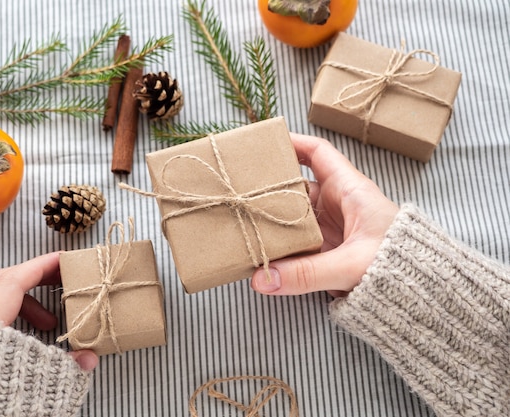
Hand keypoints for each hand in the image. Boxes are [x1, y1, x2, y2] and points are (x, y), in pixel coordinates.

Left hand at [0, 252, 97, 370]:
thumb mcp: (34, 385)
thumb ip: (65, 366)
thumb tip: (91, 356)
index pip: (14, 280)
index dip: (41, 266)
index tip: (64, 259)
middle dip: (33, 279)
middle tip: (60, 285)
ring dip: (23, 303)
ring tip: (48, 324)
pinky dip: (7, 319)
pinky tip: (24, 339)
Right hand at [251, 134, 398, 296]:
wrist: (424, 294)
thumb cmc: (402, 266)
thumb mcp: (352, 265)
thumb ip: (307, 273)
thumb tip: (262, 280)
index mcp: (350, 190)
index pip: (318, 153)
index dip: (292, 142)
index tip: (264, 143)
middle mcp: (338, 205)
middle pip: (296, 185)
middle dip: (270, 185)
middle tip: (239, 187)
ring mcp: (332, 228)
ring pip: (293, 215)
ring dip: (272, 219)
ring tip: (243, 220)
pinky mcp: (328, 251)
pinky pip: (298, 242)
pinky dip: (280, 245)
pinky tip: (261, 251)